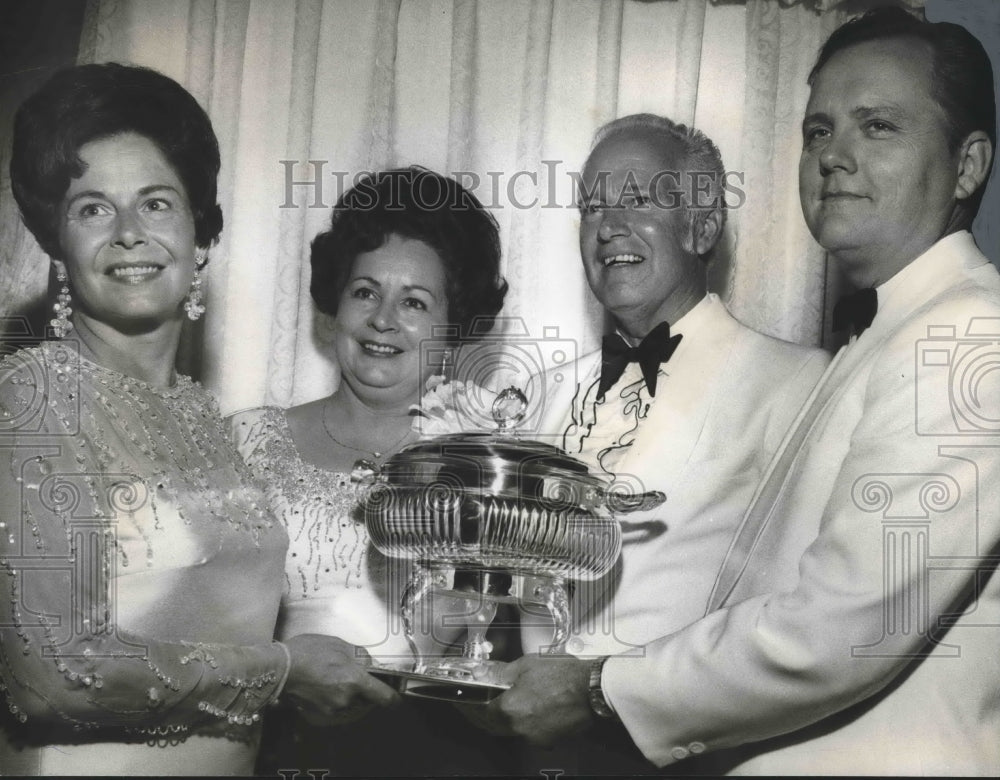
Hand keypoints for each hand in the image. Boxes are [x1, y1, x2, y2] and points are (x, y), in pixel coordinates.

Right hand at [281, 634, 399, 724]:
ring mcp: (332, 712)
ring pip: (353, 709)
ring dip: (352, 699)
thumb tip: (373, 666)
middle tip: (357, 679)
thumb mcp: (340, 645)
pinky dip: (337, 704)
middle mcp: (346, 701)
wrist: (279, 667)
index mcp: (355, 681)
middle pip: (369, 703)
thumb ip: (361, 657)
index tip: (396, 695)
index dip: (393, 697)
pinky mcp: (319, 718)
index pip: (385, 698)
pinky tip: (327, 690)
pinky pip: (337, 713)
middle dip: (367, 693)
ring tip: (338, 682)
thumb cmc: (309, 651)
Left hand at [461, 655, 594, 747]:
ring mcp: (535, 738)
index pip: (477, 712)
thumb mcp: (526, 665)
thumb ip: (501, 673)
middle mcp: (519, 729)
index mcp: (509, 710)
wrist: (593, 689)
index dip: (465, 706)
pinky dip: (520, 722)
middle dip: (478, 715)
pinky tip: (525, 708)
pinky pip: (527, 732)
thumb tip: (484, 675)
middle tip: (472, 704)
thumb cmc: (564, 675)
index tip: (458, 700)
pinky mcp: (549, 739)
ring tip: (498, 703)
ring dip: (499, 719)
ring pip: (508, 730)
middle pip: (490, 726)